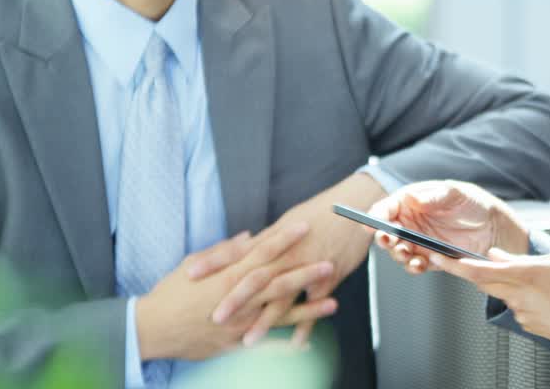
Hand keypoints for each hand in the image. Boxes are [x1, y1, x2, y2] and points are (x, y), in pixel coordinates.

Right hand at [136, 225, 337, 360]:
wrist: (150, 330)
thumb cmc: (169, 293)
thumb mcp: (194, 264)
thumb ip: (224, 252)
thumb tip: (249, 237)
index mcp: (227, 276)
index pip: (262, 252)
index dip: (285, 239)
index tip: (305, 227)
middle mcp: (237, 299)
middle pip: (278, 282)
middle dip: (307, 272)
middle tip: (331, 263)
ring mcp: (238, 323)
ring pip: (279, 314)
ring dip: (308, 308)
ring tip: (334, 302)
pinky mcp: (235, 343)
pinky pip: (266, 344)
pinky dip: (287, 344)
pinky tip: (308, 342)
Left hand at [196, 173, 386, 345]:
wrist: (359, 205)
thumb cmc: (324, 211)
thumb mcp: (291, 220)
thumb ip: (268, 238)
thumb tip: (246, 244)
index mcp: (276, 236)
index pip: (239, 250)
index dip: (215, 262)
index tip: (190, 274)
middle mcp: (290, 251)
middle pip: (258, 277)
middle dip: (236, 299)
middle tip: (215, 318)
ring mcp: (310, 264)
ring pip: (284, 295)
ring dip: (267, 320)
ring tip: (249, 341)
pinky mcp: (330, 276)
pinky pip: (315, 304)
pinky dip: (306, 324)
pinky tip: (295, 343)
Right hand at [368, 180, 527, 273]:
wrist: (494, 227)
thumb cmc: (474, 203)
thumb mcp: (457, 193)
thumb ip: (435, 196)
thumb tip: (413, 199)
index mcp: (412, 202)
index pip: (387, 208)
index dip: (377, 215)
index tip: (373, 223)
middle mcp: (411, 223)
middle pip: (387, 232)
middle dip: (383, 237)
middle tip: (388, 239)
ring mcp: (419, 242)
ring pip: (398, 251)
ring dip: (398, 254)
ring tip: (406, 252)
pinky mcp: (430, 258)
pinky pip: (415, 265)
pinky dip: (414, 266)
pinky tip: (419, 264)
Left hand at [430, 248, 549, 362]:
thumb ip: (522, 258)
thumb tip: (496, 255)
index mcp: (526, 274)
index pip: (480, 271)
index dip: (455, 266)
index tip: (437, 257)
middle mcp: (519, 296)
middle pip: (485, 283)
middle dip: (473, 272)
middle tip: (472, 261)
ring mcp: (523, 315)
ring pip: (506, 294)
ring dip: (514, 286)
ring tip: (548, 284)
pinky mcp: (530, 328)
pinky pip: (520, 309)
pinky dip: (527, 301)